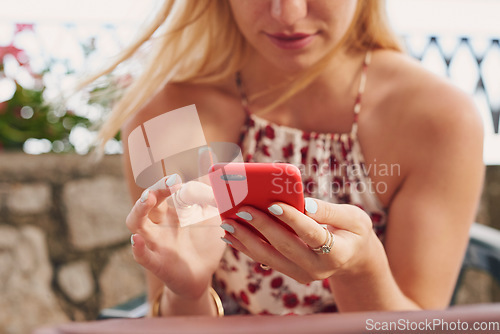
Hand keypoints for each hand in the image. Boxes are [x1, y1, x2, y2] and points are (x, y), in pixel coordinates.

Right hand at [126, 149, 225, 298]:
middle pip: (146, 202)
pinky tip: (136, 240)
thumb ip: (213, 193)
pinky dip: (137, 248)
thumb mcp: (213, 217)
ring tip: (147, 199)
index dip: (167, 182)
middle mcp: (159, 224)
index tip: (179, 178)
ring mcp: (156, 243)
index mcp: (171, 211)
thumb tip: (217, 163)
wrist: (203, 276)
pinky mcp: (157, 263)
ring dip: (138, 210)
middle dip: (154, 189)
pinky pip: (142, 256)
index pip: (162, 190)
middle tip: (169, 184)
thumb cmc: (203, 244)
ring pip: (136, 224)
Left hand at [220, 198, 382, 283]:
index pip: (312, 234)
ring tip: (227, 223)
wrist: (353, 258)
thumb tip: (305, 204)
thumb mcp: (353, 218)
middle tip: (242, 209)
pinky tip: (230, 235)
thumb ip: (330, 211)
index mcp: (337, 253)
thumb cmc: (353, 231)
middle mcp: (318, 269)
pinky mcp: (290, 272)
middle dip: (261, 227)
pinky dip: (246, 247)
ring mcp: (302, 274)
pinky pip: (265, 260)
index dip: (293, 219)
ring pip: (269, 257)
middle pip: (285, 246)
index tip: (273, 203)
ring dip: (246, 239)